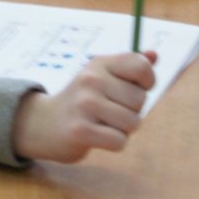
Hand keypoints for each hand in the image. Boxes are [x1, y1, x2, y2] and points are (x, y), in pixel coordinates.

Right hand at [12, 51, 157, 162]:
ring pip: (132, 123)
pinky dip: (114, 144)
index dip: (147, 81)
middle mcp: (91, 79)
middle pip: (139, 100)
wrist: (44, 123)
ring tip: (103, 124)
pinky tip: (97, 137)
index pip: (140, 66)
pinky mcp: (80, 129)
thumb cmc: (83, 101)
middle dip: (131, 111)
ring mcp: (84, 104)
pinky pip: (119, 141)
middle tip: (109, 111)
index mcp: (99, 63)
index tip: (135, 88)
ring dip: (123, 129)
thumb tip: (155, 55)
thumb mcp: (103, 77)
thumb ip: (130, 67)